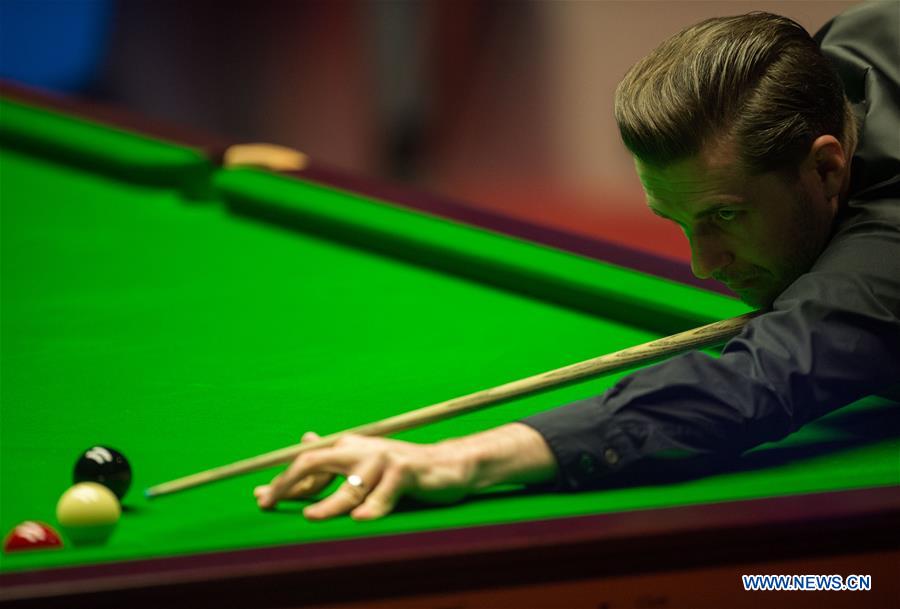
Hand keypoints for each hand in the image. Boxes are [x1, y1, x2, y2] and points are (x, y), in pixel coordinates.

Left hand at [254, 433, 473, 520]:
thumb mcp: (364, 462)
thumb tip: (304, 440)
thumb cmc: (400, 470)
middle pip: (317, 461)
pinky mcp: (405, 470)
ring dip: (330, 503)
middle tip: (268, 502)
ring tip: (311, 516)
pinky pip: (385, 492)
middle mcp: (361, 448)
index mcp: (347, 447)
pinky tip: (361, 519)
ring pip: (350, 485)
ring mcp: (383, 458)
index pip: (307, 462)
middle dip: (289, 482)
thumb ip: (333, 459)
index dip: (283, 481)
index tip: (260, 498)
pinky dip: (374, 507)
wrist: (447, 466)